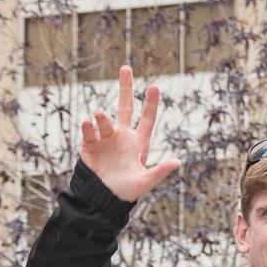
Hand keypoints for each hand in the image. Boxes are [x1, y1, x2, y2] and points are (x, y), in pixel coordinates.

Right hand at [79, 65, 179, 201]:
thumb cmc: (128, 190)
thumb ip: (160, 171)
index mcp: (139, 142)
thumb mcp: (146, 181)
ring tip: (99, 115)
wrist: (103, 198)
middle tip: (125, 68)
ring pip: (105, 121)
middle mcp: (122, 136)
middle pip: (125, 106)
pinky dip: (89, 126)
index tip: (155, 86)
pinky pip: (90, 132)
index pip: (147, 118)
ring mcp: (106, 139)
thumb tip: (177, 161)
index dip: (151, 103)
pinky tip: (89, 121)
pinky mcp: (90, 146)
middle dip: (126, 88)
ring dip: (103, 117)